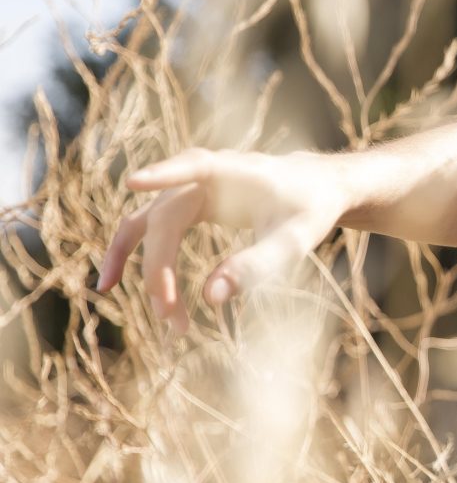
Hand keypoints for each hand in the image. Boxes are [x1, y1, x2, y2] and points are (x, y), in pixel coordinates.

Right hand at [97, 148, 348, 332]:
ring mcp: (188, 191)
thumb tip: (212, 297)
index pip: (194, 166)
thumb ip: (258, 264)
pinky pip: (151, 230)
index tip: (135, 182)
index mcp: (232, 170)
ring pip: (147, 224)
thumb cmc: (310, 209)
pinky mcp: (187, 207)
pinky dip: (136, 254)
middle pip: (164, 219)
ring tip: (112, 292)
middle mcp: (202, 176)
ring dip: (135, 261)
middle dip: (159, 267)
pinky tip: (114, 282)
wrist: (318, 188)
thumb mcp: (295, 240)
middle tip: (170, 316)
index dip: (164, 174)